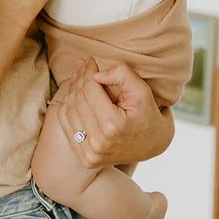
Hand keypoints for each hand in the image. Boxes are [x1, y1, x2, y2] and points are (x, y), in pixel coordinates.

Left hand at [52, 58, 173, 167]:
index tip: (90, 60)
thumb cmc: (148, 115)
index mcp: (112, 126)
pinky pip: (66, 126)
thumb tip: (96, 74)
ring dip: (71, 91)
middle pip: (78, 99)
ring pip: (68, 111)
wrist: (153, 146)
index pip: (90, 89)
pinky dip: (66, 107)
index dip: (88, 71)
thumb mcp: (142, 91)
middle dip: (79, 78)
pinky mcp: (84, 158)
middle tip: (82, 65)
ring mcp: (89, 154)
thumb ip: (122, 75)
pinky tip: (74, 95)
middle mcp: (98, 143)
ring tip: (78, 77)